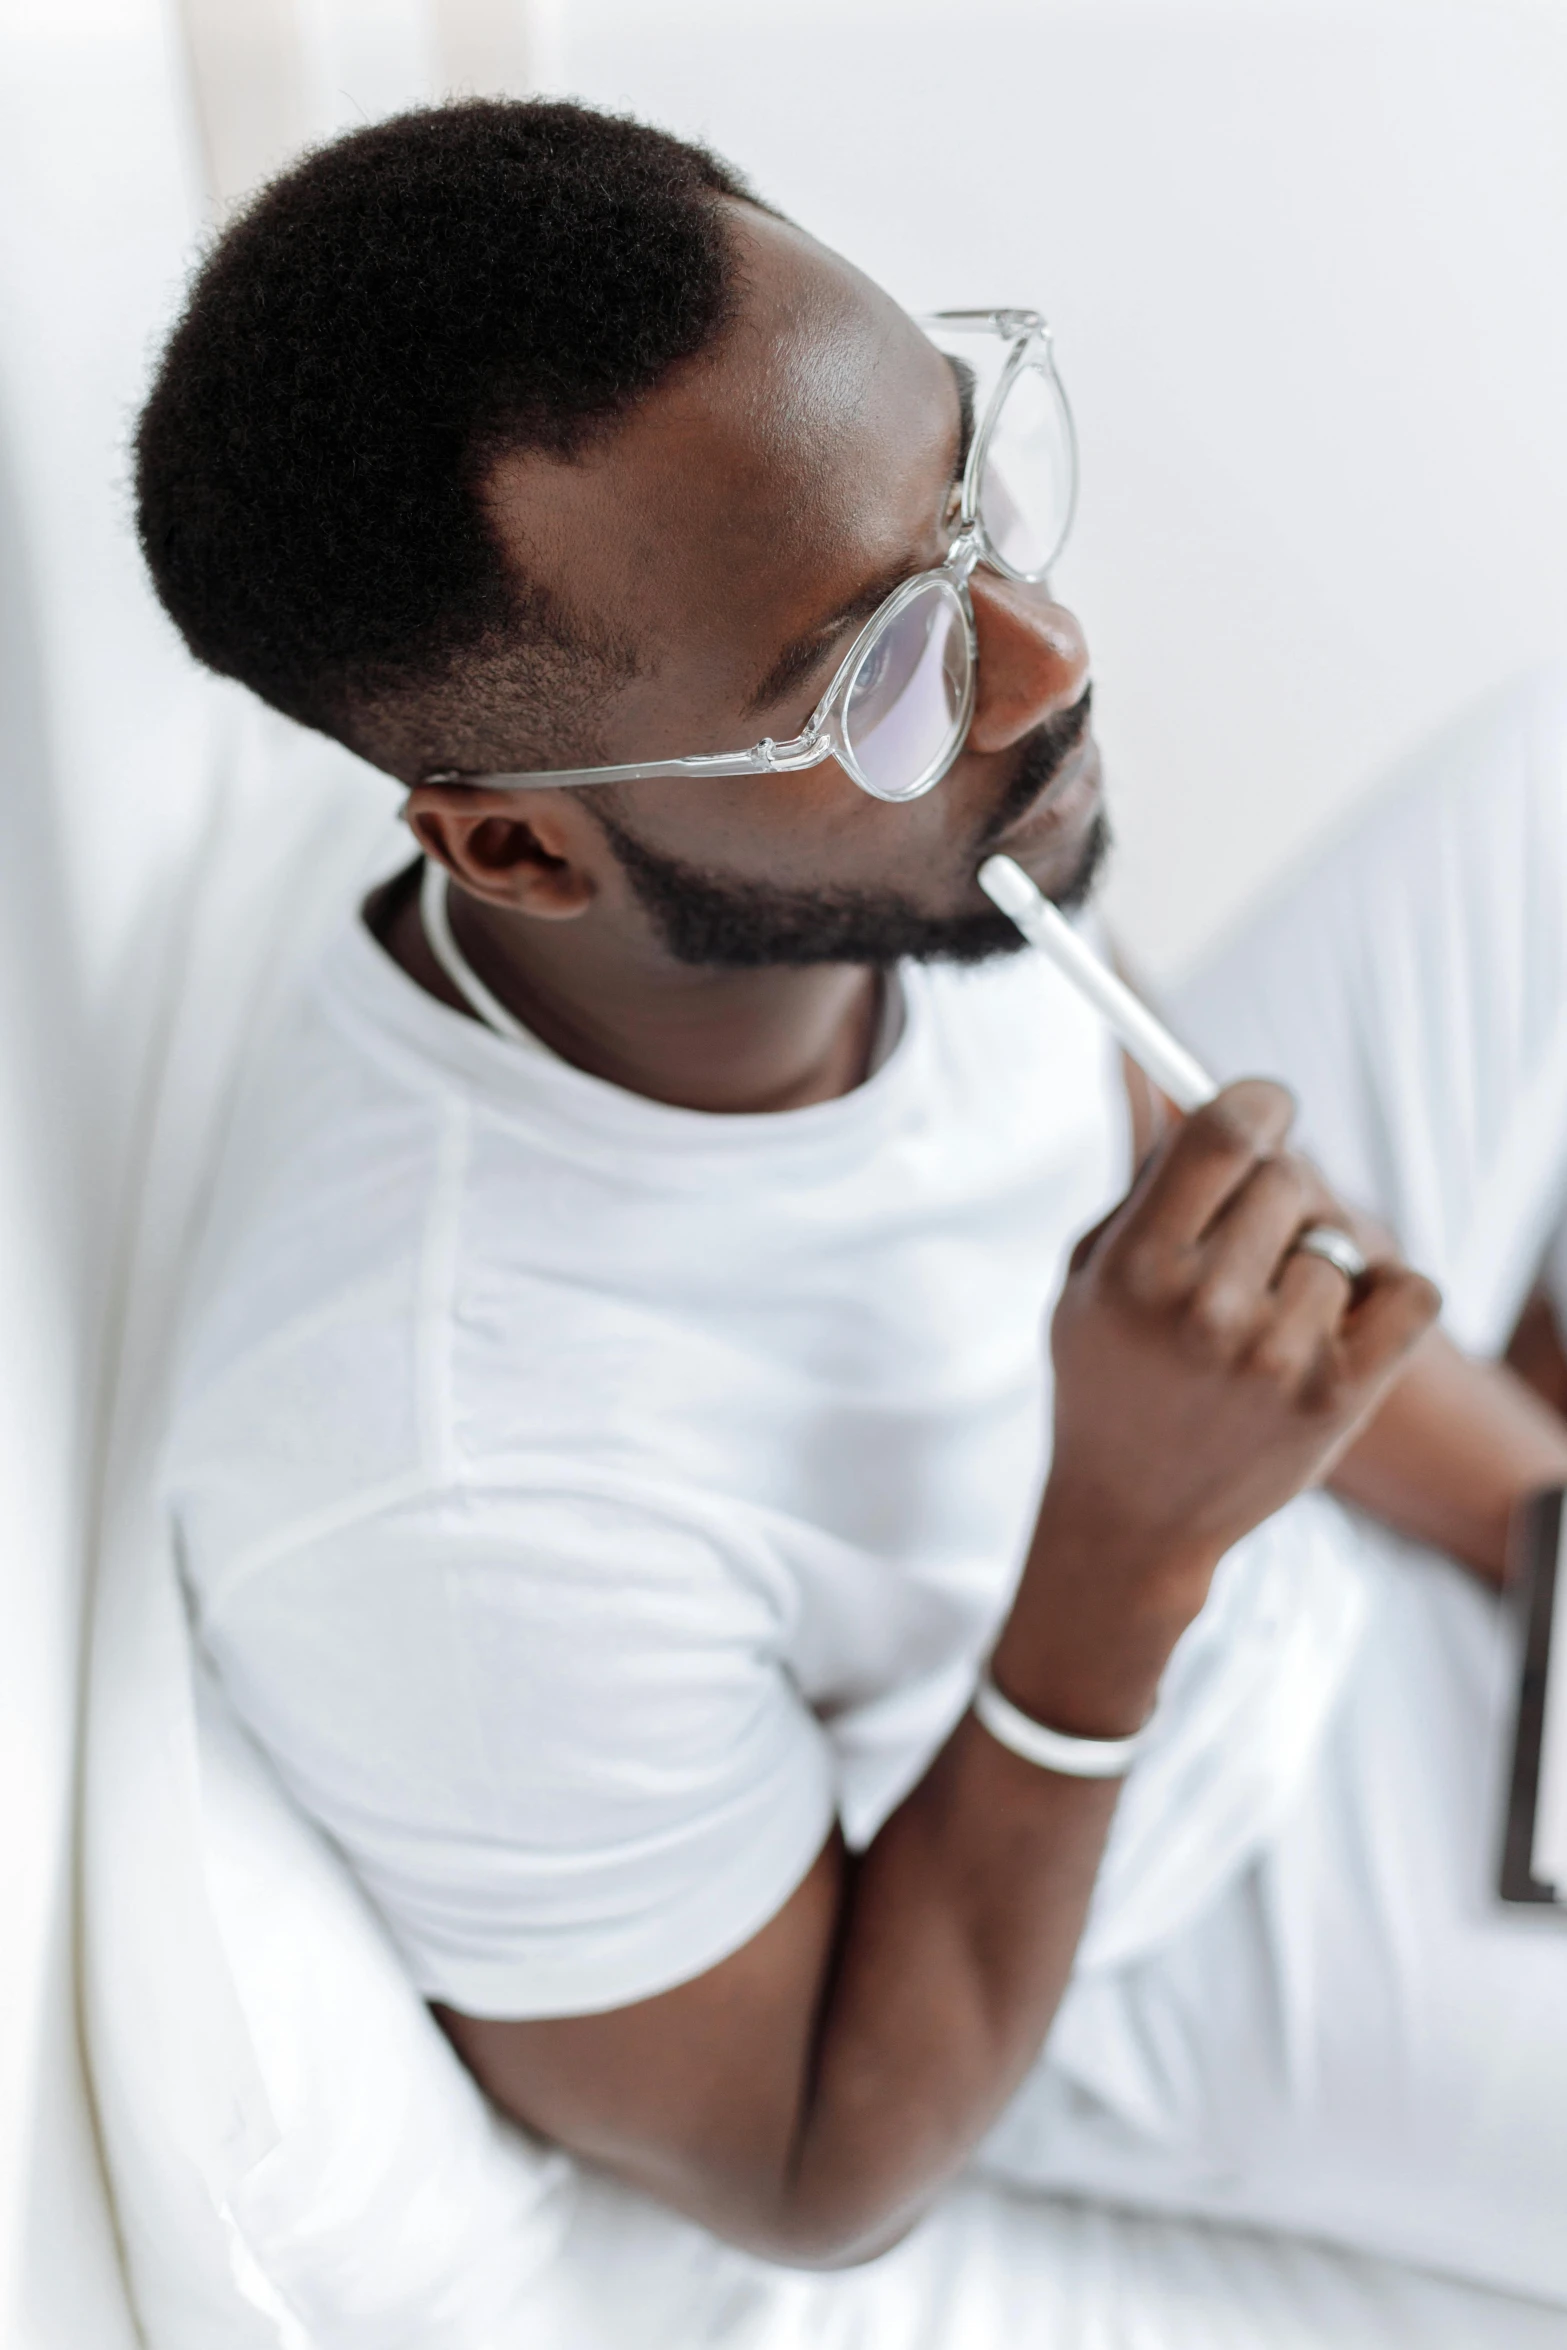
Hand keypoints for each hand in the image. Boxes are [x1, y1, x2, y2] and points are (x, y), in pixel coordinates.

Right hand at [996, 1081, 1439, 1733]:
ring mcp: (1277, 1358)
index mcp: (1137, 1269)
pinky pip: (1411, 1291)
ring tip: (1269, 1312)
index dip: (1256, 1101)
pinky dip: (1386, 1295)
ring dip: (1312, 1263)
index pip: (1224, 1132)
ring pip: (1340, 1240)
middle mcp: (1207, 1310)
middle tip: (1251, 1241)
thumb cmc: (1108, 1383)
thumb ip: (1145, 1186)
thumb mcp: (1088, 1278)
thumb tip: (1196, 1091)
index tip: (1263, 1111)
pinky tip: (1339, 1321)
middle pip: (1288, 1177)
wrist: (1131, 1517)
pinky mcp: (1338, 1399)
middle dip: (1274, 1196)